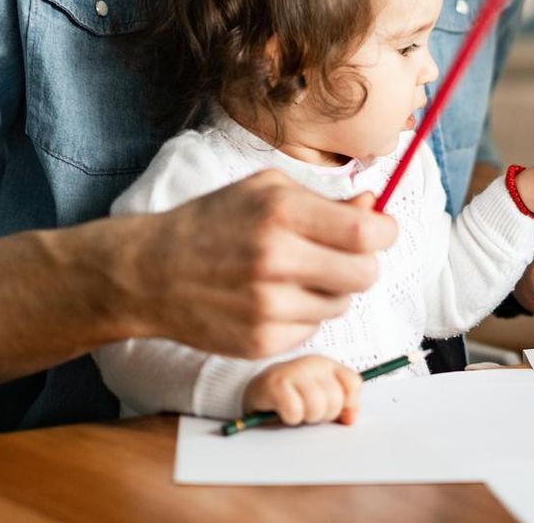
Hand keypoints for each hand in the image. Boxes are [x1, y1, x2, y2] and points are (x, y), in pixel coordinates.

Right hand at [130, 171, 396, 358]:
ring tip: (296, 274)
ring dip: (332, 290)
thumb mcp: (264, 190)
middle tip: (340, 255)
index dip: (384, 232)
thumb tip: (375, 209)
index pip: (367, 234)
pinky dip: (303, 314)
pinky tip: (273, 298)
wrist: (149, 273)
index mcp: (281, 213)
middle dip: (361, 263)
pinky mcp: (262, 342)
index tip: (379, 231)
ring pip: (342, 304)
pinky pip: (313, 329)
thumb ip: (324, 201)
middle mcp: (277, 261)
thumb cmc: (212, 222)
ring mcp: (269, 307)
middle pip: (365, 275)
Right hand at [241, 355, 361, 426]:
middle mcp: (313, 364)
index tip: (335, 412)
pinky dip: (290, 418)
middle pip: (335, 400)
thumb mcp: (321, 395)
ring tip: (297, 411)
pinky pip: (294, 412)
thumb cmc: (293, 395)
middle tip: (309, 412)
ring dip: (306, 418)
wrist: (258, 389)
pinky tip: (283, 411)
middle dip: (324, 415)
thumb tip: (350, 419)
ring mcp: (294, 371)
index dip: (348, 404)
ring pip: (316, 407)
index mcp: (328, 365)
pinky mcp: (276, 384)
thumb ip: (341, 404)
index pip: (353, 384)